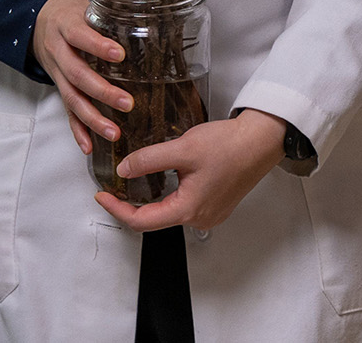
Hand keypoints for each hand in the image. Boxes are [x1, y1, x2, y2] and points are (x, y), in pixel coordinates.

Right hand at [30, 0, 132, 155]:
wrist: (36, 17)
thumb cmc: (70, 5)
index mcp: (65, 24)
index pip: (79, 35)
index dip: (97, 45)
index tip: (119, 55)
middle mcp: (58, 50)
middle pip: (77, 74)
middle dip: (101, 91)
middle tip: (127, 102)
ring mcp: (57, 71)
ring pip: (71, 97)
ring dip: (92, 118)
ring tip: (114, 133)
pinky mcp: (59, 86)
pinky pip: (66, 110)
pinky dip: (77, 130)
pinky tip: (89, 146)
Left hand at [94, 108, 287, 231]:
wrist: (261, 141)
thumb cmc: (229, 145)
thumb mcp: (182, 149)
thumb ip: (149, 160)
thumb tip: (123, 170)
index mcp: (189, 209)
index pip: (141, 221)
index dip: (116, 209)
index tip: (101, 196)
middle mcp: (199, 218)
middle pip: (153, 221)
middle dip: (128, 206)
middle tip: (110, 190)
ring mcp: (208, 213)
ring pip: (167, 213)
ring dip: (146, 202)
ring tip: (127, 184)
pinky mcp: (214, 205)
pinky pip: (182, 207)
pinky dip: (164, 198)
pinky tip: (156, 182)